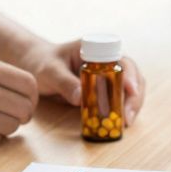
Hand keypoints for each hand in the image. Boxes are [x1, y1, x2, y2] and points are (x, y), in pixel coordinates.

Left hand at [22, 39, 146, 124]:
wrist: (36, 65)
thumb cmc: (41, 63)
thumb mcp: (49, 71)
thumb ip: (64, 82)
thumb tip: (80, 98)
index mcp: (96, 49)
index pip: (121, 60)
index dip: (130, 75)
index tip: (131, 90)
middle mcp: (107, 59)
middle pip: (132, 75)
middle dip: (134, 96)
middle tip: (128, 117)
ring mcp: (107, 74)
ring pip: (130, 88)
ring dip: (131, 105)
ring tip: (126, 123)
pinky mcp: (104, 88)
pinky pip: (119, 98)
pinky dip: (121, 110)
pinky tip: (120, 123)